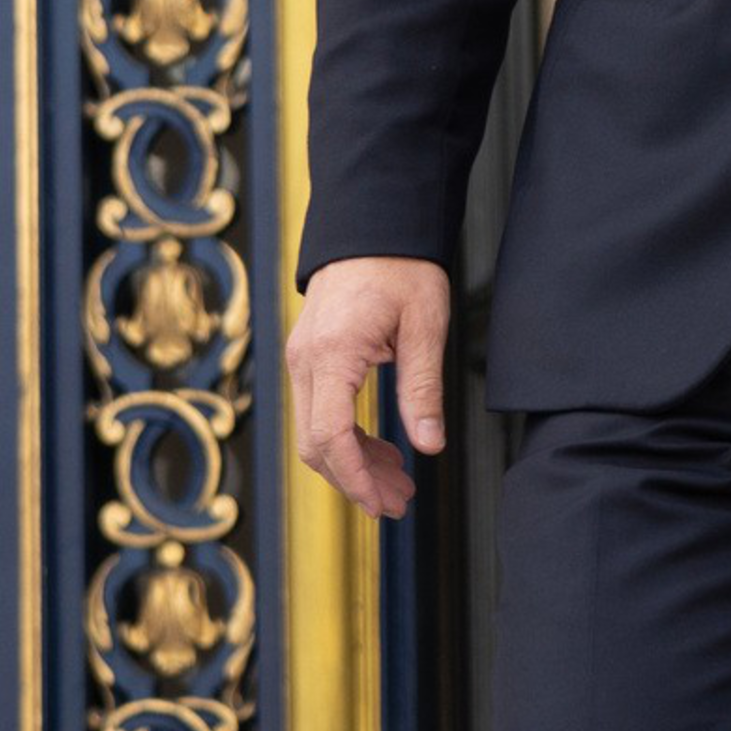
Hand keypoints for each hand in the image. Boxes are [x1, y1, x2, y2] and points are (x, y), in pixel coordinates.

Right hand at [285, 256, 452, 518]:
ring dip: (353, 464)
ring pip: (315, 434)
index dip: (356, 477)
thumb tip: (429, 446)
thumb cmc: (402, 267)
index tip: (384, 503)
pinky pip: (319, 413)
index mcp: (332, 353)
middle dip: (356, 481)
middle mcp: (305, 361)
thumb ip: (423, 388)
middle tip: (398, 503)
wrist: (372, 226)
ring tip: (397, 483)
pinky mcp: (309, 358)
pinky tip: (381, 451)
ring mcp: (302, 360)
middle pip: (315, 444)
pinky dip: (347, 439)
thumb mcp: (425, 326)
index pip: (330, 436)